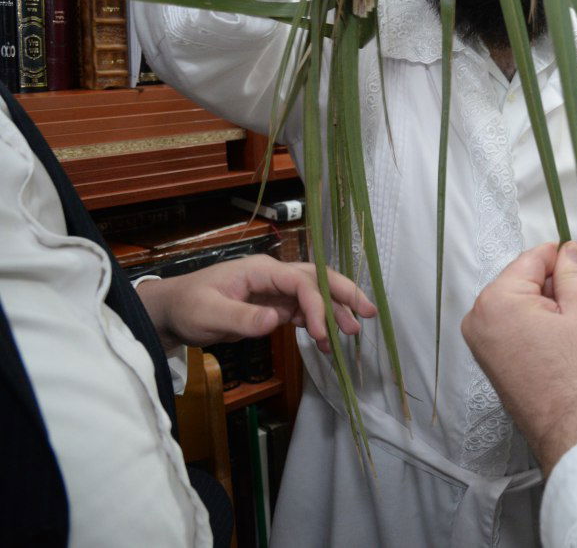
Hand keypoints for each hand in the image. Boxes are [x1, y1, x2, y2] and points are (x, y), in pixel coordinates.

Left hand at [134, 254, 376, 352]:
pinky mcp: (272, 307)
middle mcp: (273, 276)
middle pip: (317, 278)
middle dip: (344, 294)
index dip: (316, 306)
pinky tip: (325, 342)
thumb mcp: (209, 314)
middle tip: (368, 313)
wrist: (171, 313)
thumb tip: (275, 321)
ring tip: (352, 332)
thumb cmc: (187, 307)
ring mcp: (274, 291)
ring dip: (334, 311)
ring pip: (314, 296)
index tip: (320, 334)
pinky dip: (317, 324)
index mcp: (261, 270)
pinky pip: (302, 312)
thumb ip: (242, 318)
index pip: (300, 282)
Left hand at [462, 242, 576, 475]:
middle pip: (524, 282)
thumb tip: (567, 250)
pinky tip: (566, 340)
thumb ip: (572, 273)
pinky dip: (540, 327)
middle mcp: (478, 319)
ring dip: (552, 307)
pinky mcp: (490, 363)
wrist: (575, 434)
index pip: (532, 260)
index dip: (564, 259)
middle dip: (558, 286)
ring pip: (521, 305)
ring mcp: (481, 344)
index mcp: (496, 300)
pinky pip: (515, 329)